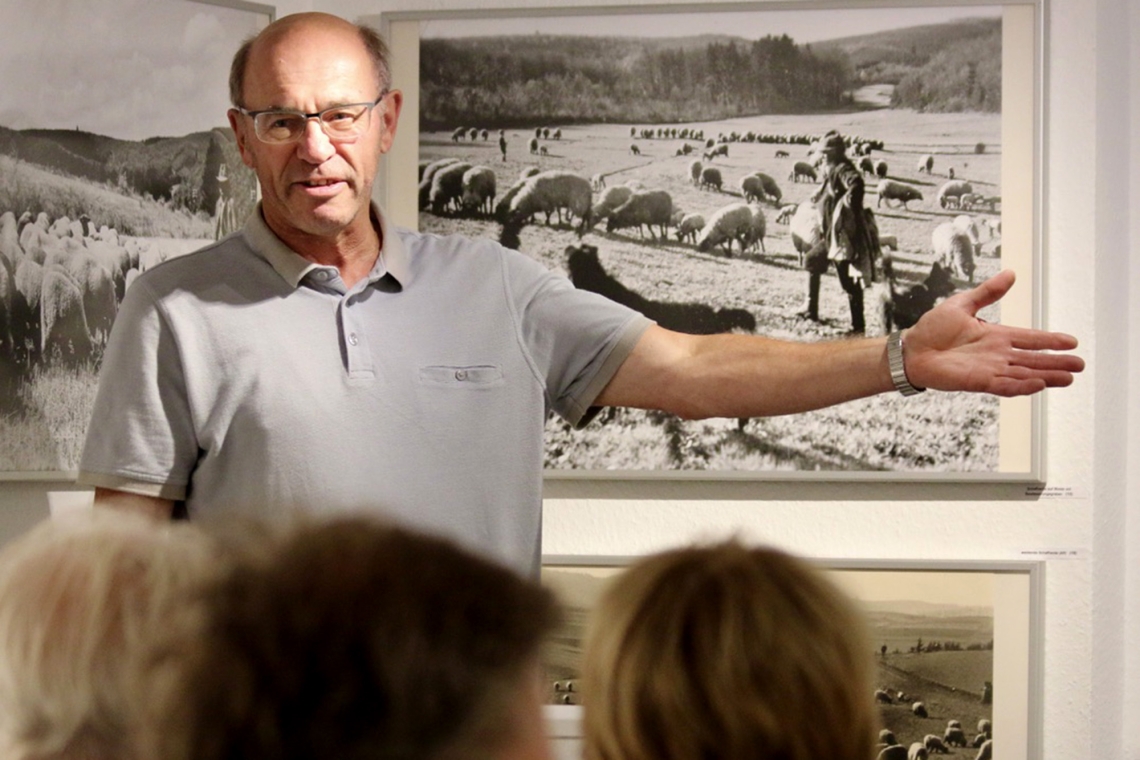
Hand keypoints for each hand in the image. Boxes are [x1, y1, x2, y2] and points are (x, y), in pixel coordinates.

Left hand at [903, 270, 1083, 395]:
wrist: (910, 350)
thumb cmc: (932, 329)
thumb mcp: (962, 304)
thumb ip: (987, 292)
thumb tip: (1011, 273)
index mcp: (995, 336)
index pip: (1029, 338)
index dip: (1050, 341)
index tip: (1071, 342)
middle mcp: (996, 354)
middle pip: (1032, 359)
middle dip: (1056, 363)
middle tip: (1079, 366)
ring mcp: (988, 369)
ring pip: (1023, 374)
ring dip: (1045, 376)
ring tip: (1067, 378)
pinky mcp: (976, 381)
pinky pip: (1003, 385)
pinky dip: (1020, 385)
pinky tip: (1038, 384)